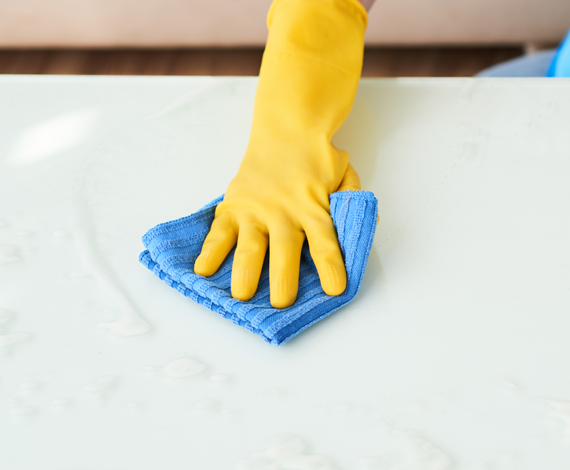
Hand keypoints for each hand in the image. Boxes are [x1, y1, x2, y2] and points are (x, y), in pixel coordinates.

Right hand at [193, 0, 367, 307]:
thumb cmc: (319, 158)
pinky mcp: (234, 205)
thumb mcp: (345, 177)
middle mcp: (283, 210)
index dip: (330, 267)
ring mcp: (255, 209)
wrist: (288, 127)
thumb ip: (352, 202)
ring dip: (245, 272)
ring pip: (249, 244)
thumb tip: (364, 226)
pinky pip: (219, 231)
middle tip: (282, 302)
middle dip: (283, 278)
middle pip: (284, 249)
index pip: (325, 242)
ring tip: (241, 296)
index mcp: (313, 207)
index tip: (334, 290)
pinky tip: (202, 271)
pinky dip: (209, 251)